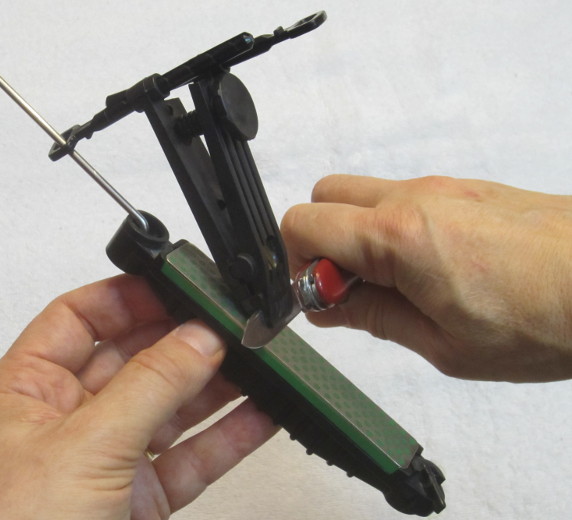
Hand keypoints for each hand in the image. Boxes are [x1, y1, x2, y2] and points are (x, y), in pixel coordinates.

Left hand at [0, 275, 276, 519]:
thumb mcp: (85, 446)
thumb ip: (148, 388)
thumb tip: (196, 338)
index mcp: (24, 392)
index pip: (75, 319)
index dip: (124, 298)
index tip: (176, 286)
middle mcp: (63, 420)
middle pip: (130, 360)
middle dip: (181, 342)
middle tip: (230, 325)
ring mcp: (104, 460)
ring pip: (167, 408)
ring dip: (213, 386)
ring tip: (257, 362)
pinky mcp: (138, 500)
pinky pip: (189, 457)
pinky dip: (226, 437)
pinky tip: (260, 415)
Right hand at [281, 175, 571, 381]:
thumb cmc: (545, 318)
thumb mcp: (444, 344)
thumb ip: (374, 317)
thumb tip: (330, 306)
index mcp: (397, 237)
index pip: (302, 225)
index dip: (297, 268)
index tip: (322, 301)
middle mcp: (413, 198)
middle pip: (324, 195)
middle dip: (320, 241)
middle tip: (350, 288)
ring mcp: (443, 186)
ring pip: (366, 195)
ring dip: (359, 235)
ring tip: (398, 286)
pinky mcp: (468, 188)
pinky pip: (406, 198)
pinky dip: (395, 229)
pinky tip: (433, 271)